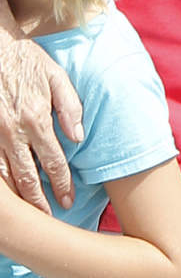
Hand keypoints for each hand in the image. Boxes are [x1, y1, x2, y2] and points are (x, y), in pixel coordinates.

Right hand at [0, 0, 83, 210]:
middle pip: (27, 176)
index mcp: (36, 118)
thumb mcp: (56, 76)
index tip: (68, 201)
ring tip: (27, 215)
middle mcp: (12, 130)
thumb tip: (77, 138)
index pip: (53, 162)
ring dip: (17, 196)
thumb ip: (70, 108)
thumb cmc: (26, 59)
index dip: (61, 185)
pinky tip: (6, 194)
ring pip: (5, 174)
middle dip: (39, 201)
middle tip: (49, 218)